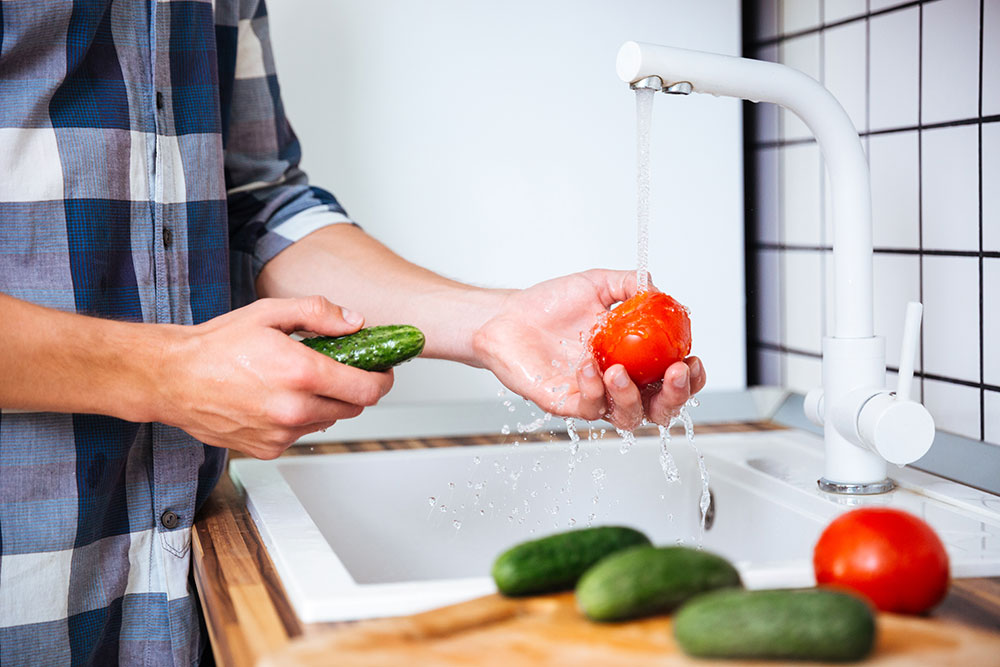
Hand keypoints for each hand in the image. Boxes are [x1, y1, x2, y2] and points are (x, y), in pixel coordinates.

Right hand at [158, 296, 392, 458]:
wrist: (173, 379)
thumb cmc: (216, 346)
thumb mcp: (270, 313)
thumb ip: (319, 313)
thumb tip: (355, 323)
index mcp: (302, 373)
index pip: (368, 389)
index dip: (382, 379)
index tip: (381, 370)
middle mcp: (295, 409)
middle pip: (353, 408)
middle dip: (354, 388)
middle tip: (342, 369)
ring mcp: (282, 433)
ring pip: (328, 421)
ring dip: (326, 403)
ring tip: (301, 381)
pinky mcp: (268, 448)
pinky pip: (301, 433)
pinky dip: (300, 417)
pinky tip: (278, 398)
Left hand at [472, 270, 705, 429]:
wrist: (508, 316)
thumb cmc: (551, 305)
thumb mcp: (597, 284)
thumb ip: (631, 285)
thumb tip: (662, 293)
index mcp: (634, 360)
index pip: (672, 379)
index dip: (691, 377)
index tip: (692, 359)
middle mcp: (619, 384)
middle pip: (661, 408)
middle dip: (675, 396)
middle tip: (674, 373)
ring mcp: (595, 397)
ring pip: (629, 417)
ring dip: (632, 396)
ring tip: (619, 369)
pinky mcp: (568, 405)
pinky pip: (590, 408)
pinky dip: (594, 388)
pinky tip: (588, 365)